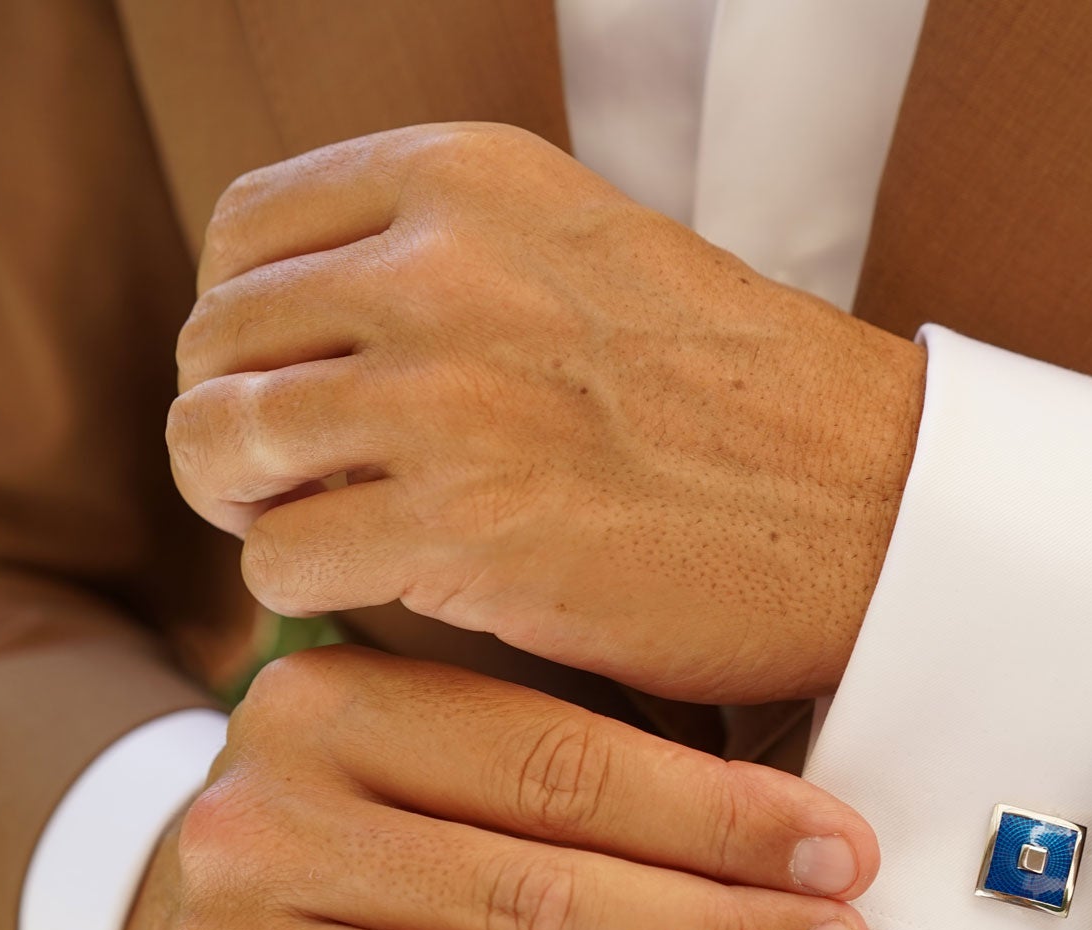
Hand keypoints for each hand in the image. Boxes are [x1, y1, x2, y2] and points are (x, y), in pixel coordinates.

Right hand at [118, 645, 876, 929]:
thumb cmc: (381, 826)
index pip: (565, 767)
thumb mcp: (449, 746)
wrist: (184, 920)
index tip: (842, 853)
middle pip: (542, 899)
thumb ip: (588, 765)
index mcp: (335, 704)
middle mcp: (261, 820)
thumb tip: (801, 828)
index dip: (724, 821)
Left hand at [167, 121, 926, 703]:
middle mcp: (439, 269)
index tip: (294, 384)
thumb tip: (310, 324)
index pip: (246, 233)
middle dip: (241, 425)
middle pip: (217, 345)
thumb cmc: (751, 399)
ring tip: (332, 533)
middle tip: (305, 482)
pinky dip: (313, 587)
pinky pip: (282, 559)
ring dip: (257, 507)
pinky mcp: (459, 529)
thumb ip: (449, 258)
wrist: (874, 504)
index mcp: (469, 179)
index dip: (248, 323)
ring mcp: (444, 399)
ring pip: (221, 448)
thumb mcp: (589, 252)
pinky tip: (393, 586)